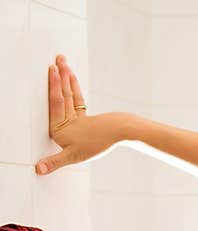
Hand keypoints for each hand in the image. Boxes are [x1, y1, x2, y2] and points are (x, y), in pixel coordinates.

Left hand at [35, 54, 127, 175]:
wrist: (126, 132)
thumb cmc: (102, 142)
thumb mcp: (73, 154)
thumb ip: (55, 161)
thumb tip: (38, 170)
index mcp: (61, 135)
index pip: (54, 106)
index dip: (53, 87)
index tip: (53, 70)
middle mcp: (66, 129)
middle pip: (60, 99)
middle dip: (58, 78)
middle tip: (57, 60)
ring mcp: (76, 124)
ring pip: (68, 96)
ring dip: (65, 79)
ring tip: (63, 62)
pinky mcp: (85, 121)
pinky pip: (77, 100)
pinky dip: (74, 88)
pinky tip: (71, 76)